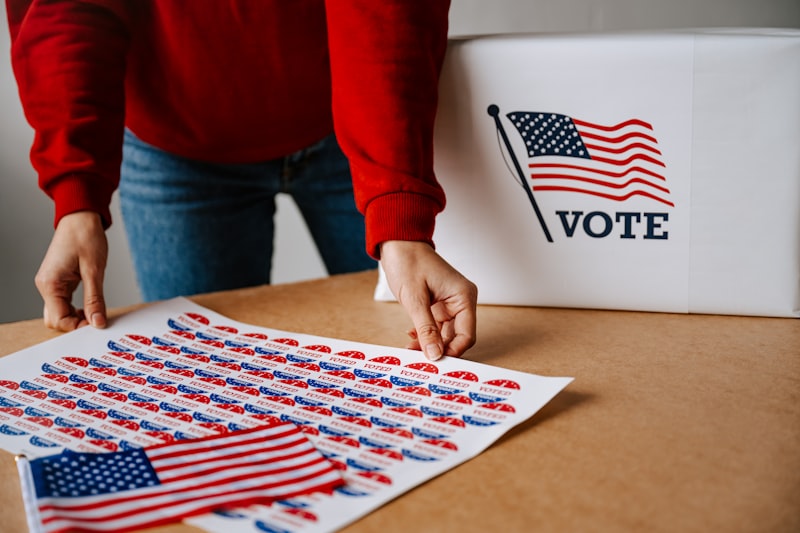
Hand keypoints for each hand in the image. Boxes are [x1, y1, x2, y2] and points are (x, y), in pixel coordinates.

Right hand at [34, 211, 107, 330]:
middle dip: (75, 324)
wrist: (81, 217)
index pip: (58, 319)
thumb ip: (95, 299)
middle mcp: (46, 285)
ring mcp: (51, 283)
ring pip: (59, 312)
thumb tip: (98, 322)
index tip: (98, 325)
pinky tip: (92, 306)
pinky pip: (64, 302)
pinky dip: (77, 308)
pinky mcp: (59, 281)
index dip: (77, 326)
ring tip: (97, 312)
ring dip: (77, 316)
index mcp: (50, 283)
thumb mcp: (94, 270)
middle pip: (56, 319)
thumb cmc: (85, 236)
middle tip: (98, 320)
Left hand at [379, 241, 476, 360]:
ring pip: (445, 334)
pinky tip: (411, 338)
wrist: (398, 243)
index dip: (453, 351)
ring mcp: (449, 304)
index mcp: (463, 296)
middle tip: (420, 360)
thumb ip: (426, 329)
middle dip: (439, 349)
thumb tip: (435, 354)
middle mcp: (460, 301)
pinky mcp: (438, 306)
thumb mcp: (415, 298)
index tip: (436, 362)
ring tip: (410, 350)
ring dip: (429, 344)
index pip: (467, 335)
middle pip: (456, 337)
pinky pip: (436, 327)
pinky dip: (424, 334)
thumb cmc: (408, 261)